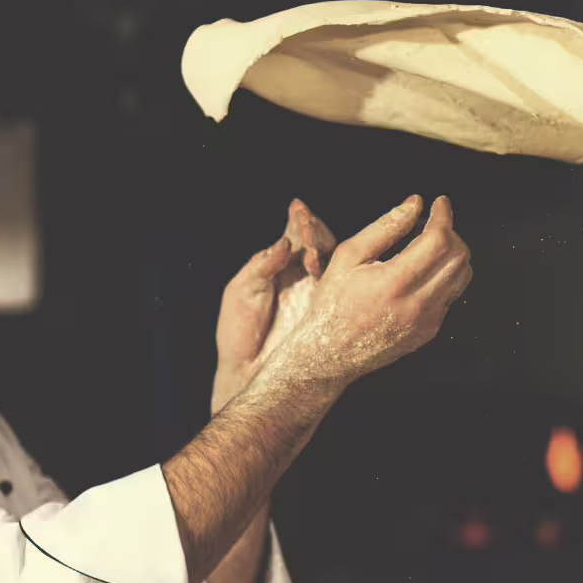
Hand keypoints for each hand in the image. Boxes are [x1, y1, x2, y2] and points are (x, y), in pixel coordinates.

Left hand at [212, 198, 336, 413]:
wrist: (248, 373)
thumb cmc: (238, 333)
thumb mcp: (241, 293)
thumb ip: (262, 266)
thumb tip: (286, 242)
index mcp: (278, 266)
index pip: (294, 234)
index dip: (299, 220)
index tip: (298, 209)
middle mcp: (301, 276)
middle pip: (320, 242)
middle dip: (315, 233)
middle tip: (307, 235)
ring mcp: (319, 294)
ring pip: (335, 264)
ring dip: (326, 255)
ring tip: (313, 260)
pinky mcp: (330, 313)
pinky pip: (344, 290)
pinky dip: (342, 280)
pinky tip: (331, 276)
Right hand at [263, 194, 471, 389]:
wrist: (329, 354)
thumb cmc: (333, 300)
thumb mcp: (348, 256)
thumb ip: (385, 227)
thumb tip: (416, 203)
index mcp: (393, 283)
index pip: (439, 240)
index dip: (443, 216)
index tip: (440, 202)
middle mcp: (416, 305)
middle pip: (458, 256)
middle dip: (450, 232)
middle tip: (430, 224)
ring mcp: (426, 322)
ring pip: (461, 275)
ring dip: (452, 253)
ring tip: (427, 245)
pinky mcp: (429, 331)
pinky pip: (451, 295)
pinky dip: (443, 276)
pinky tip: (419, 272)